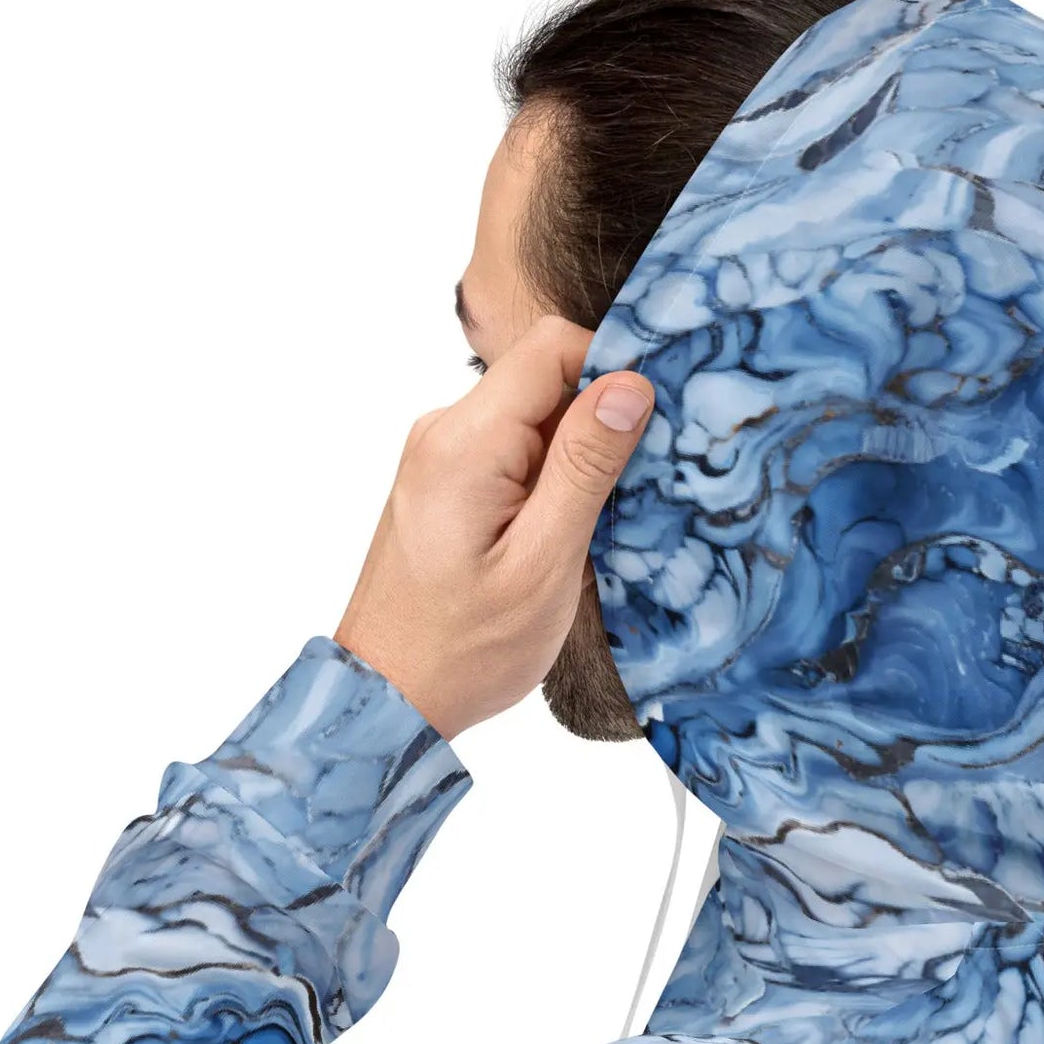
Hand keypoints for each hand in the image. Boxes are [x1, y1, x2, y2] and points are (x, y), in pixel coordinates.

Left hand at [333, 316, 654, 739]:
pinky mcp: (446, 483)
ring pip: (533, 418)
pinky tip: (562, 536)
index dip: (613, 368)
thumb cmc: (463, 649)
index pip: (551, 346)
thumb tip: (629, 384)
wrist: (389, 697)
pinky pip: (513, 452)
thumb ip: (585, 468)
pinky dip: (550, 481)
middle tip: (632, 491)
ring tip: (592, 527)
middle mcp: (444, 433)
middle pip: (544, 379)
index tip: (653, 423)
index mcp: (465, 443)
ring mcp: (440, 457)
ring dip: (577, 459)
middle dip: (599, 421)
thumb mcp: (543, 563)